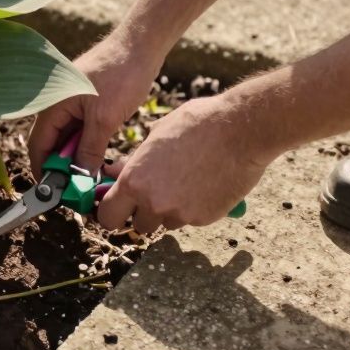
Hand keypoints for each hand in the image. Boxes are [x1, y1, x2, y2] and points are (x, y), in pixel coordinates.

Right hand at [27, 29, 162, 178]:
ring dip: (77, 157)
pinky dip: (88, 145)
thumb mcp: (105, 118)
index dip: (44, 170)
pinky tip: (98, 160)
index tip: (54, 192)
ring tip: (89, 179)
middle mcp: (57, 103)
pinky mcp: (88, 101)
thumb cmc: (121, 74)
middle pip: (53, 143)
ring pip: (69, 137)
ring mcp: (73, 101)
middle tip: (77, 190)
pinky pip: (82, 129)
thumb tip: (80, 177)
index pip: (38, 145)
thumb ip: (89, 150)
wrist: (142, 45)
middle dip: (63, 167)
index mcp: (52, 104)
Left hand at [96, 94, 273, 232]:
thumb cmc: (197, 123)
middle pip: (138, 226)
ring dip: (171, 210)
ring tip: (187, 182)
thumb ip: (133, 161)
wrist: (241, 130)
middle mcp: (153, 202)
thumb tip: (112, 171)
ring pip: (166, 223)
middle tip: (156, 194)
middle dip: (144, 213)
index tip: (118, 209)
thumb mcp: (156, 135)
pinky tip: (205, 184)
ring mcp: (180, 213)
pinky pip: (191, 219)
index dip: (111, 213)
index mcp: (134, 180)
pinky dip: (195, 208)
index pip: (108, 216)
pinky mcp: (204, 218)